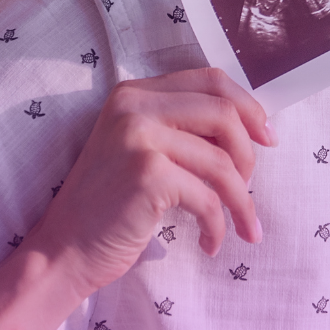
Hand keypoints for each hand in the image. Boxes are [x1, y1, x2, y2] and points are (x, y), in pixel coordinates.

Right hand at [25, 69, 273, 298]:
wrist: (64, 250)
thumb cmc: (109, 207)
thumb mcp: (140, 150)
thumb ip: (181, 129)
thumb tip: (251, 129)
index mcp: (134, 93)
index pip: (209, 80)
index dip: (247, 107)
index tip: (266, 138)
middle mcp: (134, 106)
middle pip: (223, 113)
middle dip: (249, 154)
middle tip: (250, 187)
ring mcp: (139, 137)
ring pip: (221, 160)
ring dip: (241, 200)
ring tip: (244, 225)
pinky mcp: (147, 175)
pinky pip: (208, 197)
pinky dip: (218, 225)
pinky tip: (211, 243)